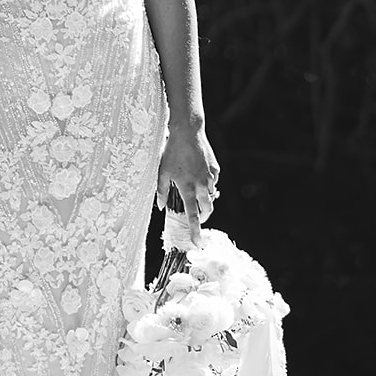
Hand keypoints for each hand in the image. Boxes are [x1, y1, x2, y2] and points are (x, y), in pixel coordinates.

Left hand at [156, 123, 219, 245]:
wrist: (188, 132)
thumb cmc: (172, 151)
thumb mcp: (162, 171)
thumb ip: (161, 191)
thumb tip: (160, 207)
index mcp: (188, 188)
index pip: (192, 216)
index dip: (195, 230)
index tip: (197, 242)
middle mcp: (201, 185)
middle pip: (207, 209)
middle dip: (203, 215)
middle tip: (197, 215)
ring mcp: (210, 177)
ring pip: (211, 195)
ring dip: (205, 198)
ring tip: (195, 191)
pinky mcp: (215, 168)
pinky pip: (213, 182)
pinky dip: (208, 183)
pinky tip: (199, 175)